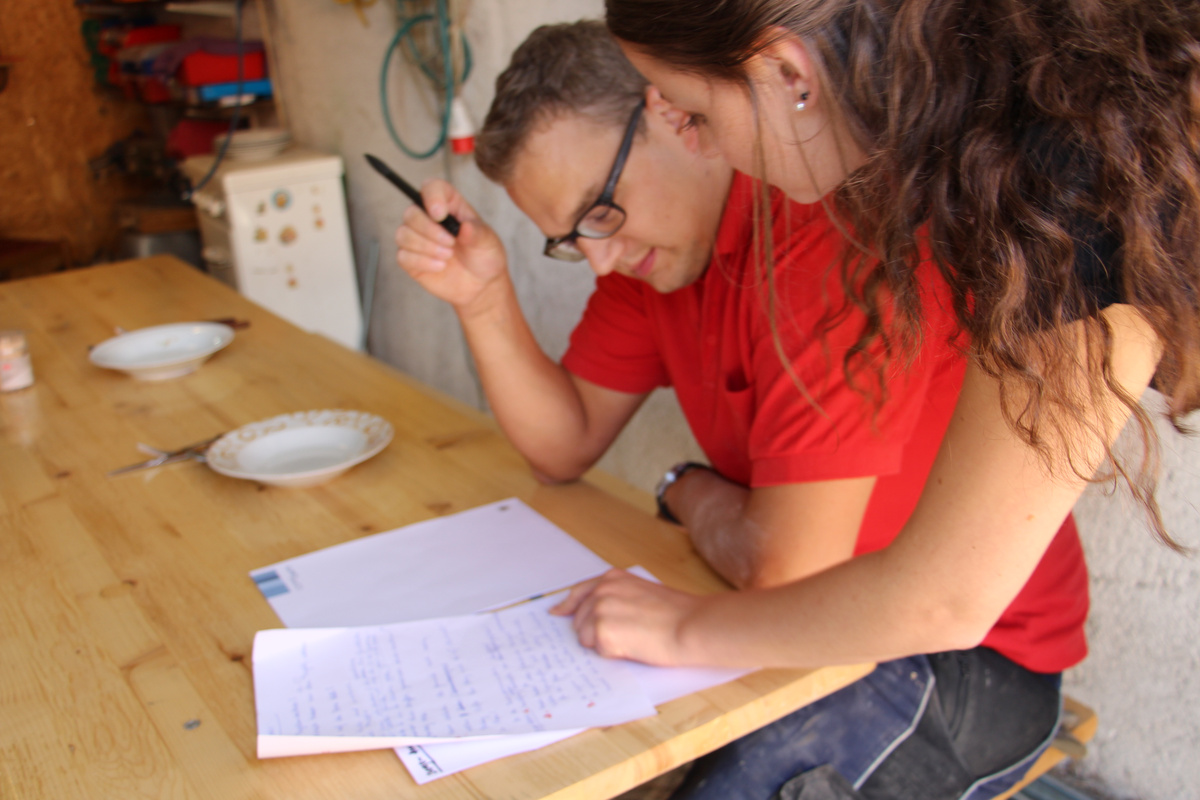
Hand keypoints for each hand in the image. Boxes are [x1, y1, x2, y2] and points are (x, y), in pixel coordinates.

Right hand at [394, 179, 507, 313]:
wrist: (480, 284)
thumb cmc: (484, 256)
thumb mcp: (488, 242)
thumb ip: (477, 233)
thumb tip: (464, 227)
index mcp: (448, 204)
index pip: (431, 187)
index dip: (432, 197)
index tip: (440, 215)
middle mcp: (428, 218)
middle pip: (411, 212)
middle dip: (429, 230)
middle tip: (451, 243)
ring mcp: (417, 238)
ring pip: (403, 234)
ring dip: (426, 247)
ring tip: (448, 257)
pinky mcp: (411, 259)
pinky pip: (403, 256)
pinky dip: (421, 262)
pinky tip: (440, 266)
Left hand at [551, 568, 706, 665]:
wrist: (691, 625)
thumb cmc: (677, 612)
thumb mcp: (642, 591)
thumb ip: (618, 596)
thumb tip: (599, 614)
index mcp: (612, 578)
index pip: (579, 592)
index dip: (568, 605)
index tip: (557, 612)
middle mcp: (602, 590)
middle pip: (580, 620)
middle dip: (595, 632)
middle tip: (626, 634)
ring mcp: (600, 610)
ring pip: (586, 638)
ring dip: (605, 643)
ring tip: (634, 637)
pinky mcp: (603, 632)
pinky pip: (599, 651)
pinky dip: (614, 653)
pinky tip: (634, 645)